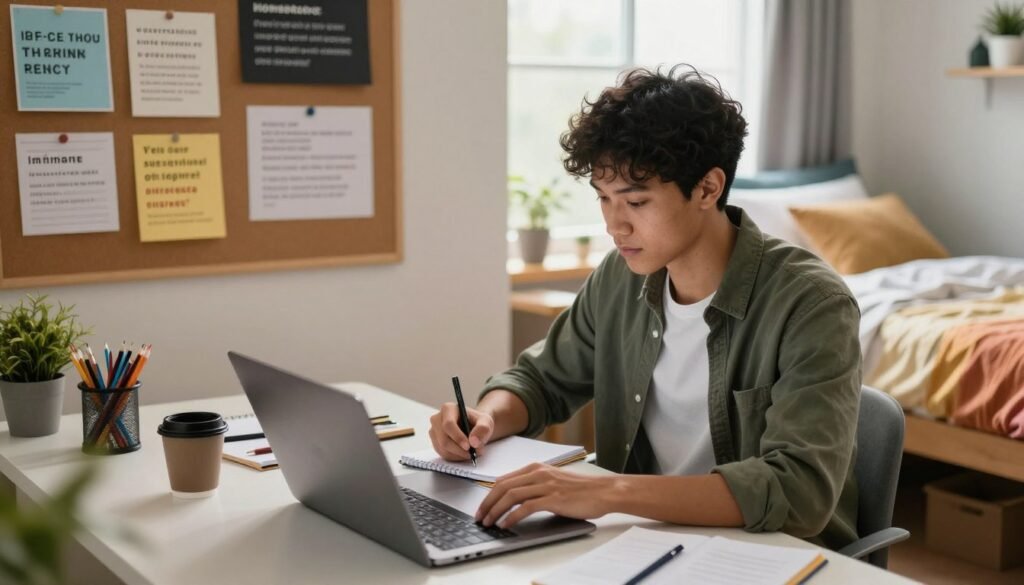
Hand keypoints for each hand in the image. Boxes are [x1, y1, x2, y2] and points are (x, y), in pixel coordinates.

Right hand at [428, 402, 494, 460]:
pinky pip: (443, 454)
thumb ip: (483, 429)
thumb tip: (474, 441)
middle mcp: (437, 419)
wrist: (474, 428)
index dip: (458, 437)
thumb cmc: (478, 422)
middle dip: (459, 450)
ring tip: (471, 453)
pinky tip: (464, 454)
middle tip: (472, 454)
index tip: (468, 446)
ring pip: (443, 449)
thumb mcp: (486, 422)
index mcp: (448, 409)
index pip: (448, 424)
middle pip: (444, 439)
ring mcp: (434, 431)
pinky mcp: (435, 442)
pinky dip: (455, 457)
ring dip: (458, 455)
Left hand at [476, 464, 614, 528]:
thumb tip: (514, 499)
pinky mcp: (553, 498)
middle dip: (487, 503)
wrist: (603, 491)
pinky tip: (506, 524)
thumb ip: (535, 485)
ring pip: (511, 495)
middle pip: (503, 486)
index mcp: (536, 468)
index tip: (482, 507)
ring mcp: (546, 485)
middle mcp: (538, 473)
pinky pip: (526, 507)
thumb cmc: (581, 489)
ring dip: (496, 510)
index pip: (504, 479)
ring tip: (489, 522)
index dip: (489, 494)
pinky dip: (512, 516)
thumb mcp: (553, 481)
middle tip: (480, 517)